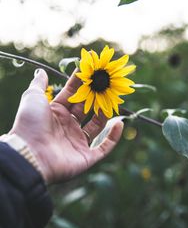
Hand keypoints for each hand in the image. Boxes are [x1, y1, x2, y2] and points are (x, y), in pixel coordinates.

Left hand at [8, 69, 122, 183]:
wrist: (28, 155)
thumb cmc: (30, 124)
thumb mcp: (32, 97)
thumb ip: (38, 84)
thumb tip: (41, 70)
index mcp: (57, 113)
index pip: (73, 94)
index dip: (82, 83)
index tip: (92, 70)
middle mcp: (68, 126)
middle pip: (87, 109)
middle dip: (97, 96)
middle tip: (107, 84)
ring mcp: (77, 142)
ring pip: (97, 125)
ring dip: (105, 113)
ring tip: (113, 100)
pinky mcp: (85, 157)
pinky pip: (104, 148)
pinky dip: (113, 137)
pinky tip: (119, 123)